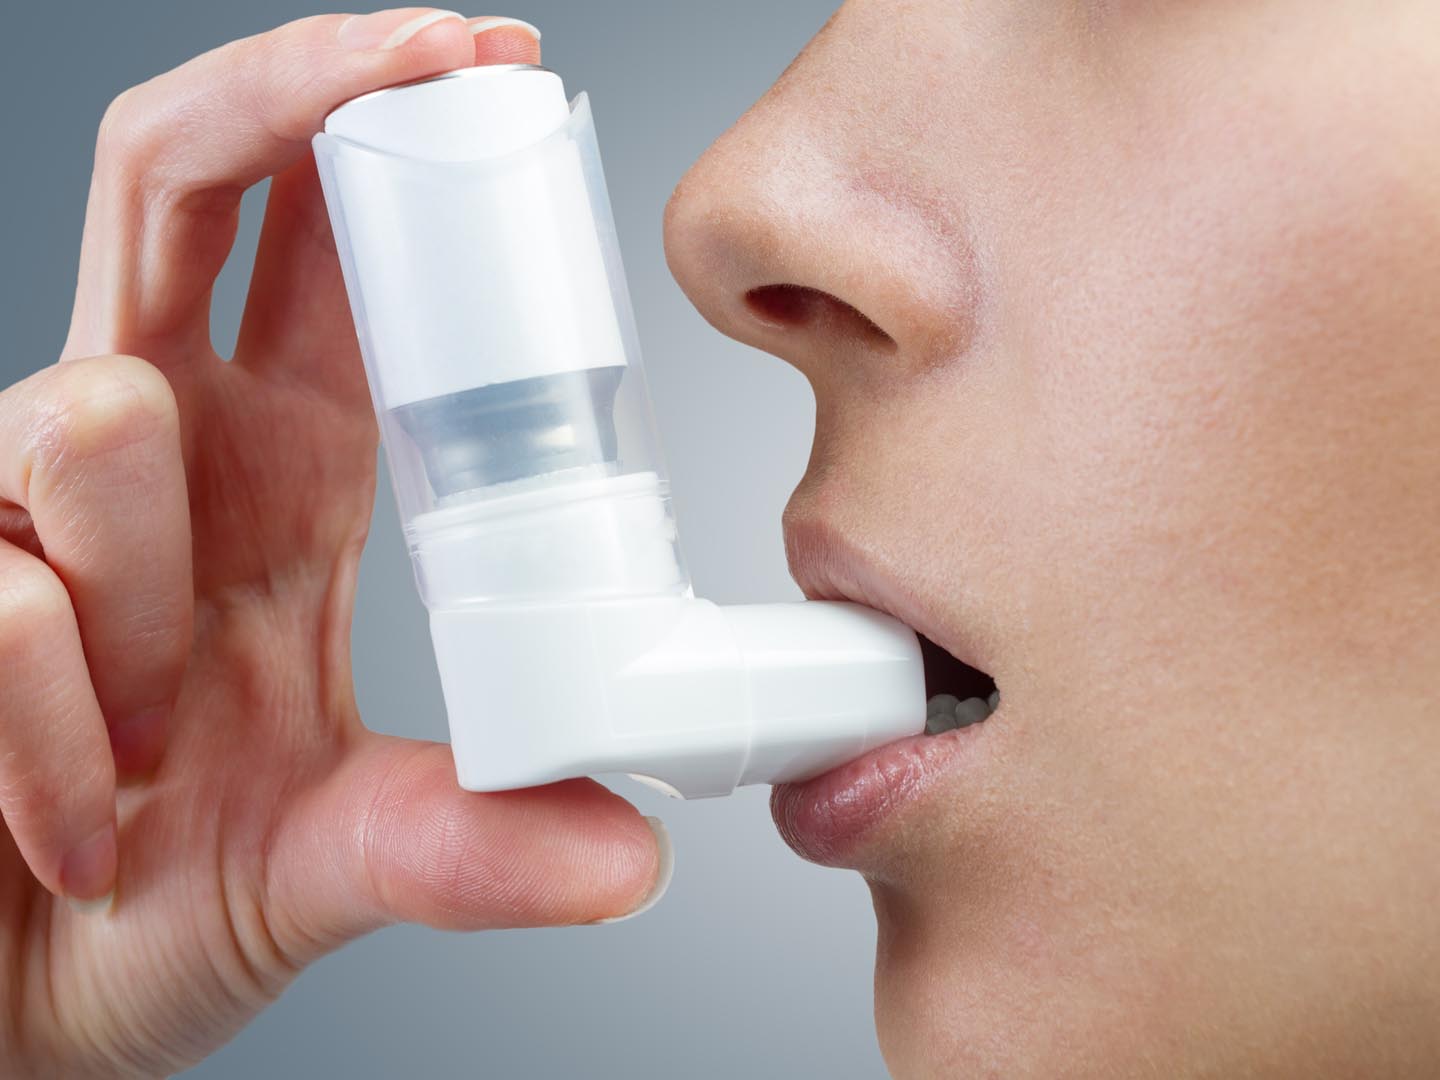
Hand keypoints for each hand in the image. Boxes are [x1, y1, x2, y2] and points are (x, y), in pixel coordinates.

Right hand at [0, 11, 665, 1076]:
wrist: (31, 995)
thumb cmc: (165, 908)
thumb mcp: (341, 865)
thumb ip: (472, 846)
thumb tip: (631, 853)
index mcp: (279, 472)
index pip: (324, 250)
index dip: (389, 133)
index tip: (491, 61)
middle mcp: (158, 453)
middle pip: (182, 182)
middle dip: (291, 97)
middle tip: (427, 52)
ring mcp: (28, 509)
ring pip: (85, 415)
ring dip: (141, 593)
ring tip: (160, 746)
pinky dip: (56, 733)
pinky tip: (83, 820)